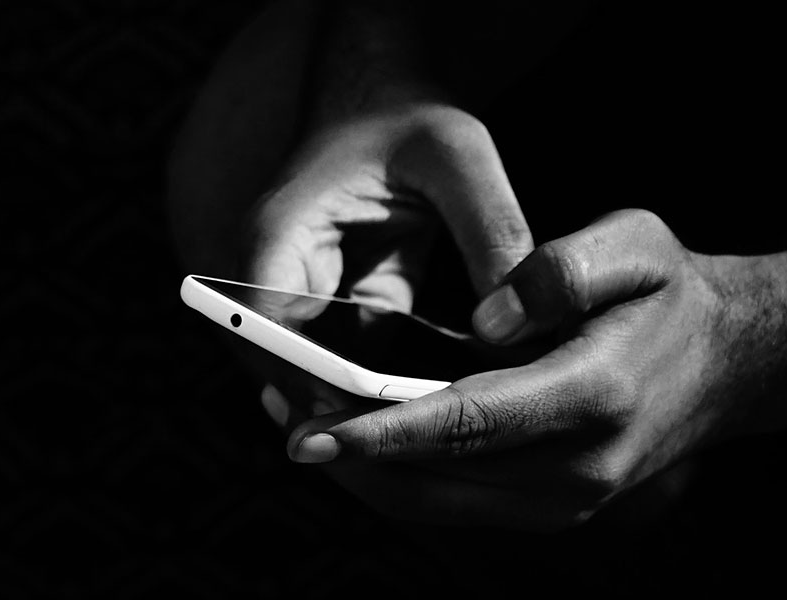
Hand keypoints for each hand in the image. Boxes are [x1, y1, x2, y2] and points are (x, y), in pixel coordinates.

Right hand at [240, 103, 531, 411]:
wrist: (385, 104)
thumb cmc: (409, 117)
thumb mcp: (457, 156)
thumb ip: (489, 229)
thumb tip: (518, 319)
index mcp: (279, 235)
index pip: (268, 327)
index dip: (308, 380)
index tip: (365, 423)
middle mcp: (279, 276)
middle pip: (288, 367)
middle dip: (342, 410)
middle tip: (413, 451)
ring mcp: (308, 300)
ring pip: (322, 377)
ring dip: (368, 407)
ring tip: (436, 441)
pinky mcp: (344, 312)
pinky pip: (358, 368)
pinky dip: (393, 391)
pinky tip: (448, 411)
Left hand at [276, 209, 739, 530]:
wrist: (727, 361)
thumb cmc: (671, 295)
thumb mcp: (638, 244)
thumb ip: (563, 270)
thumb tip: (486, 323)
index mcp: (592, 398)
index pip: (464, 422)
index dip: (380, 430)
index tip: (308, 431)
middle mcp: (577, 471)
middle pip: (434, 478)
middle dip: (347, 453)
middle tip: (277, 409)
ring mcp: (566, 502)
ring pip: (435, 503)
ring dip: (363, 470)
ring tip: (298, 418)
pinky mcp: (551, 509)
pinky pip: (454, 504)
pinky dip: (398, 476)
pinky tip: (357, 436)